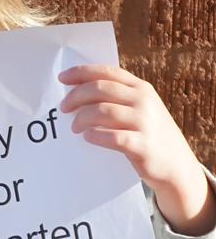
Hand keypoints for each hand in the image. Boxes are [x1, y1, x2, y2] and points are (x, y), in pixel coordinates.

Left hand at [58, 64, 215, 234]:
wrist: (176, 166)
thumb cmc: (150, 135)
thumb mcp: (141, 109)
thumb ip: (118, 98)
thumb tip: (78, 93)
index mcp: (141, 88)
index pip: (107, 72)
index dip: (81, 72)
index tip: (62, 78)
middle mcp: (143, 101)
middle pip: (100, 89)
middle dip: (76, 96)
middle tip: (63, 108)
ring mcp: (144, 123)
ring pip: (103, 111)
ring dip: (82, 118)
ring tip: (74, 127)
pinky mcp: (142, 146)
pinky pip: (113, 137)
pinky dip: (96, 136)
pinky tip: (87, 137)